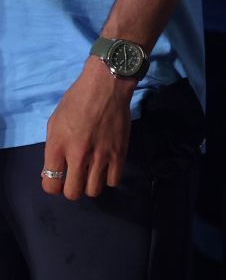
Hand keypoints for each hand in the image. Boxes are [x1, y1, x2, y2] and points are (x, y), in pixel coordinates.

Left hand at [41, 60, 134, 199]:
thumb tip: (54, 169)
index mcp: (58, 147)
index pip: (51, 185)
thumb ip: (53, 149)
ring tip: (92, 174)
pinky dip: (109, 178)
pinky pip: (114, 180)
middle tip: (75, 178)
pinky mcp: (120, 152)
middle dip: (71, 189)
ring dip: (90, 185)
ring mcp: (101, 155)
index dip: (53, 186)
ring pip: (94, 190)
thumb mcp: (54, 123)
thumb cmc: (76, 101)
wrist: (106, 87)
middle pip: (73, 192)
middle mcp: (78, 155)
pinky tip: (107, 168)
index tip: (58, 179)